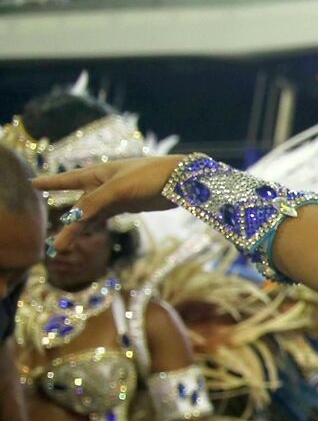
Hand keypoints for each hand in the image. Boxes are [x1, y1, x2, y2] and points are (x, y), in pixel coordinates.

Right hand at [31, 155, 189, 253]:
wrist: (182, 180)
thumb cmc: (151, 176)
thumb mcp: (119, 188)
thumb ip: (94, 202)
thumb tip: (73, 218)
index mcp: (98, 173)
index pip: (68, 179)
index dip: (50, 183)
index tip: (32, 183)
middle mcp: (103, 183)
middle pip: (79, 206)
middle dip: (68, 224)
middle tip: (56, 245)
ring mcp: (116, 195)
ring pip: (91, 214)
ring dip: (80, 229)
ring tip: (65, 247)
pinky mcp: (128, 204)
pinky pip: (104, 216)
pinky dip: (94, 224)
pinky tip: (85, 233)